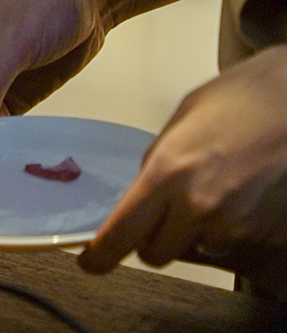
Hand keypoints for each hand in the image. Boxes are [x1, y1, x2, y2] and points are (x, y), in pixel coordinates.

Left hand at [80, 45, 286, 273]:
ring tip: (219, 184)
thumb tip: (142, 188)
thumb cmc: (243, 98)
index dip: (100, 255)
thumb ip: (157, 161)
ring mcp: (237, 224)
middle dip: (153, 239)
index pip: (121, 234)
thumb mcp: (182, 121)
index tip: (91, 262)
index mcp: (168, 175)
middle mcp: (200, 207)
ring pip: (199, 246)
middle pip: (156, 254)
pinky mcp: (267, 232)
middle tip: (162, 213)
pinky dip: (234, 223)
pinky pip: (235, 238)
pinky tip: (245, 188)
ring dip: (199, 228)